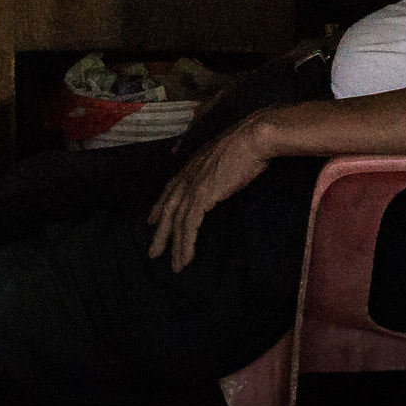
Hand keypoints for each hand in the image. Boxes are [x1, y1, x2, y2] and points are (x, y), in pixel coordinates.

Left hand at [147, 115, 273, 272]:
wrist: (252, 139)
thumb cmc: (245, 146)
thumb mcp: (222, 154)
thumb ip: (213, 164)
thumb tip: (215, 168)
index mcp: (191, 167)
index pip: (170, 190)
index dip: (160, 206)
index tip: (152, 220)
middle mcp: (187, 176)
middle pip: (168, 210)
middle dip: (161, 233)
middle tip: (153, 252)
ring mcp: (193, 186)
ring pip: (177, 222)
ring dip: (175, 246)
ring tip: (175, 266)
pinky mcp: (202, 196)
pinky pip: (190, 225)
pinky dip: (187, 243)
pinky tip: (186, 257)